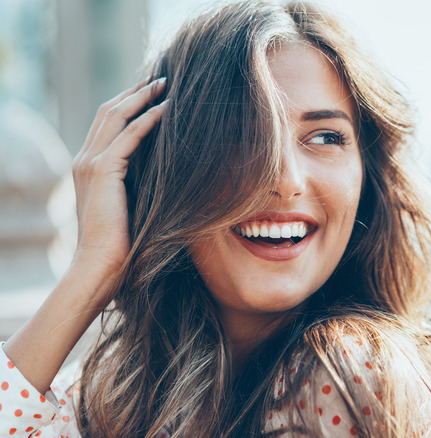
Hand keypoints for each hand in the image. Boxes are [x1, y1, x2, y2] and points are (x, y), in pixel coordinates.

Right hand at [71, 78, 167, 298]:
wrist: (100, 266)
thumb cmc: (122, 245)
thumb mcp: (133, 204)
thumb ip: (141, 183)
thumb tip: (172, 173)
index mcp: (90, 166)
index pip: (108, 123)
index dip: (130, 104)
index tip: (154, 92)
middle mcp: (86, 159)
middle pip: (110, 111)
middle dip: (136, 92)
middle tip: (161, 79)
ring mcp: (90, 163)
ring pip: (115, 116)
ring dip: (142, 97)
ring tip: (165, 85)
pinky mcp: (102, 171)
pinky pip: (128, 136)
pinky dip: (148, 119)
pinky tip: (167, 109)